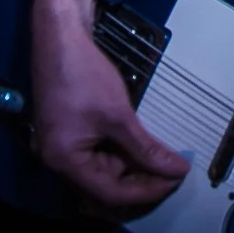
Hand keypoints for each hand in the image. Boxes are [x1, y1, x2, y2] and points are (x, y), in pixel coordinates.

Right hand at [29, 0, 189, 207]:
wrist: (61, 39)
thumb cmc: (83, 75)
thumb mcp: (119, 116)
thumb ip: (146, 148)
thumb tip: (175, 170)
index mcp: (64, 161)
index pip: (110, 193)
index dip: (145, 191)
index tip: (174, 181)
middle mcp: (58, 161)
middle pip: (104, 187)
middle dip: (140, 183)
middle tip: (172, 174)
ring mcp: (63, 147)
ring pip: (103, 172)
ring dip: (132, 169)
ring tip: (163, 160)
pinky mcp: (71, 134)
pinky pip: (98, 154)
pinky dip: (122, 154)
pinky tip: (144, 147)